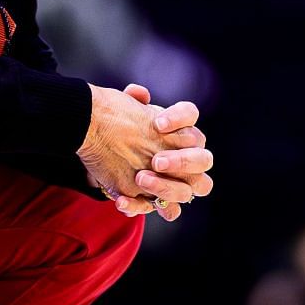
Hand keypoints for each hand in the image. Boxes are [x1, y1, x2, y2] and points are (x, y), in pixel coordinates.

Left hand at [77, 84, 212, 220]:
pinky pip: (166, 211)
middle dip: (182, 160)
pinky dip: (143, 207)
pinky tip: (122, 200)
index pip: (190, 115)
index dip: (179, 118)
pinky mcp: (161, 201)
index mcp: (179, 128)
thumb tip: (137, 93)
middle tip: (156, 161)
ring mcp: (178, 181)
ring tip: (140, 178)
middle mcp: (187, 156)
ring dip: (167, 187)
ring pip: (189, 190)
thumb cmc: (117, 129)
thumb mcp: (121, 114)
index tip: (157, 124)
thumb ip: (130, 102)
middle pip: (203, 159)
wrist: (101, 149)